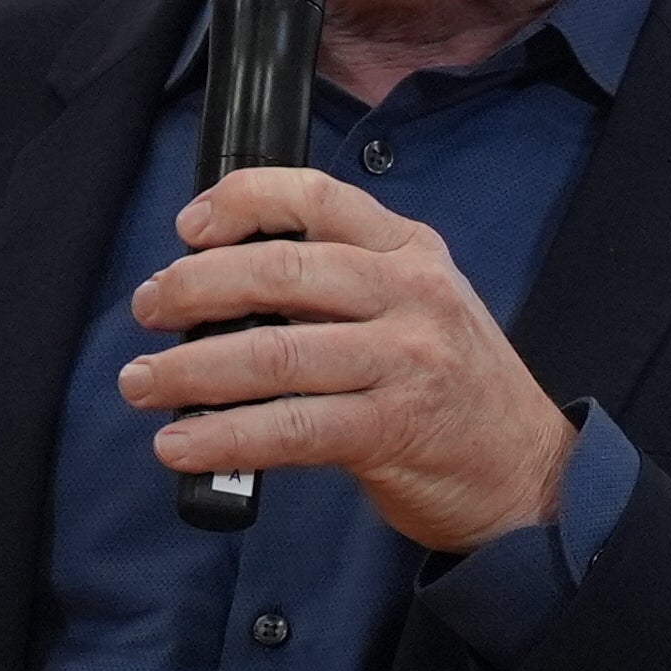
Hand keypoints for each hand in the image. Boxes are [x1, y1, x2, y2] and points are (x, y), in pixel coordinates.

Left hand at [118, 165, 574, 553]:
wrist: (527, 473)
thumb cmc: (454, 389)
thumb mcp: (418, 305)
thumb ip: (344, 284)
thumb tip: (224, 289)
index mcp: (411, 251)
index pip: (317, 197)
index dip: (241, 201)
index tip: (187, 228)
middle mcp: (411, 295)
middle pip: (280, 272)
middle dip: (193, 289)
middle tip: (146, 311)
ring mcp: (405, 361)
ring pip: (274, 352)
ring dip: (189, 370)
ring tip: (143, 384)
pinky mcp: (392, 429)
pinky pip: (288, 428)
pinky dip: (223, 437)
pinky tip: (181, 445)